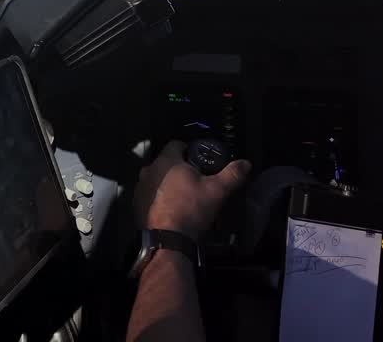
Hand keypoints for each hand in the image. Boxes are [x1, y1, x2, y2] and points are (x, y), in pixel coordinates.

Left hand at [133, 140, 250, 240]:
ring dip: (167, 182)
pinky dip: (158, 197)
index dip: (189, 148)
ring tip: (183, 194)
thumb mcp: (217, 190)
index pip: (176, 144)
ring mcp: (140, 187)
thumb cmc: (192, 209)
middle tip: (194, 178)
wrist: (169, 239)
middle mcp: (149, 169)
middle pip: (166, 161)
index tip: (200, 159)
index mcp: (166, 161)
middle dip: (179, 167)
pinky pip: (149, 194)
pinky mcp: (136, 203)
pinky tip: (171, 207)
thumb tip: (245, 163)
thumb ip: (232, 174)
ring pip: (156, 177)